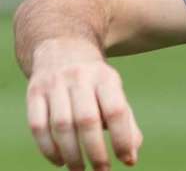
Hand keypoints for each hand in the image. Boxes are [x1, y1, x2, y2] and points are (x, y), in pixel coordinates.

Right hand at [26, 38, 142, 169]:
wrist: (62, 47)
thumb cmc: (95, 80)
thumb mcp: (114, 91)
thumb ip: (125, 121)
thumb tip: (132, 154)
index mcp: (106, 77)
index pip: (116, 110)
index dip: (121, 138)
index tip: (126, 160)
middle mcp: (80, 78)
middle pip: (87, 120)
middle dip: (95, 150)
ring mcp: (54, 84)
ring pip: (61, 125)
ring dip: (71, 153)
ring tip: (80, 169)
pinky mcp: (34, 92)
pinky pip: (37, 125)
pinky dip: (48, 147)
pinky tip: (59, 161)